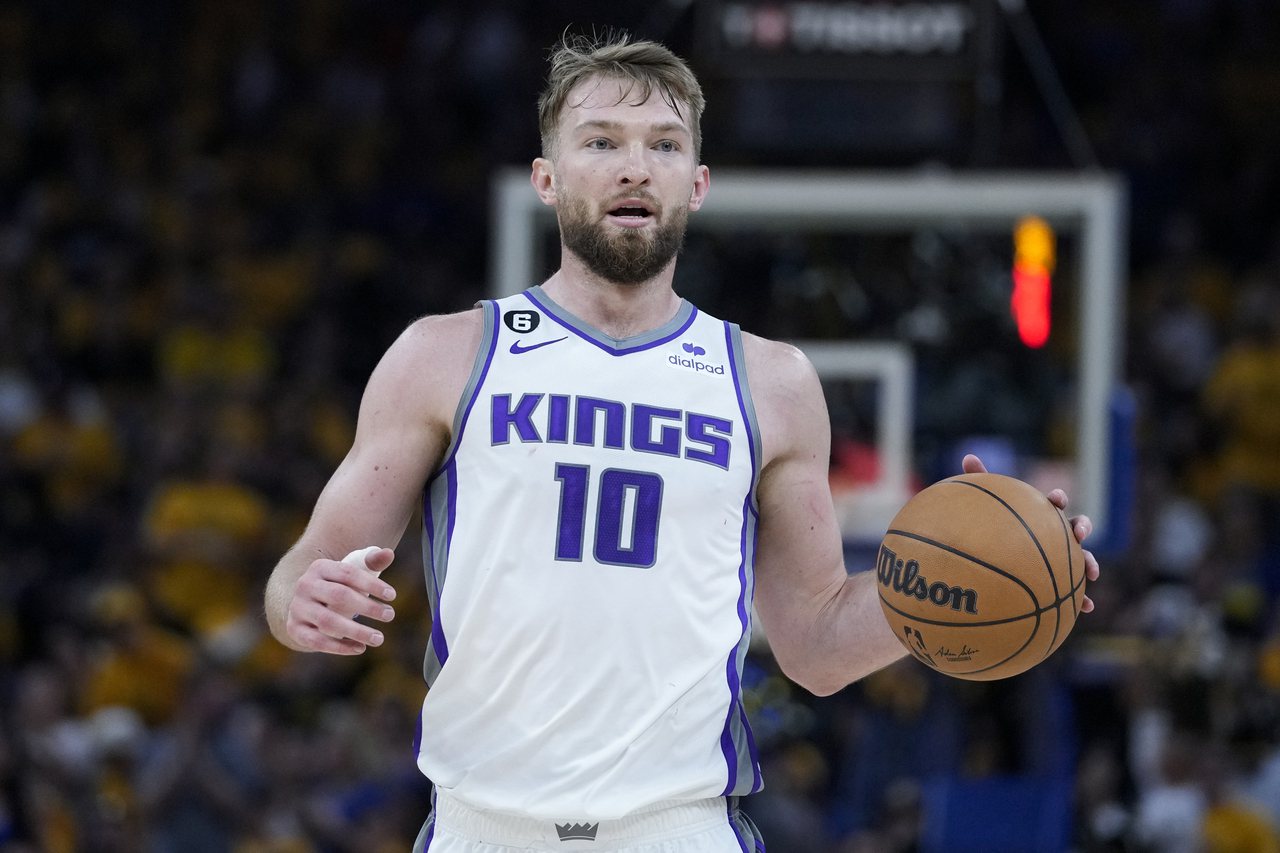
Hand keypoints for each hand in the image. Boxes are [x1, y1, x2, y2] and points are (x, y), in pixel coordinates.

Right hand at [284, 546, 397, 653]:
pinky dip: (339, 647)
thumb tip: (389, 553)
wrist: (306, 604)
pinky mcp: (294, 629)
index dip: (372, 584)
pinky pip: (317, 641)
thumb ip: (371, 561)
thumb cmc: (339, 585)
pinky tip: (360, 648)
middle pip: (339, 596)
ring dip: (356, 631)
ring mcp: (297, 608)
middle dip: (367, 606)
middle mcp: (305, 585)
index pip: (348, 573)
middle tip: (390, 615)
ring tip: (379, 638)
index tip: (392, 596)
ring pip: (327, 622)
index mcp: (320, 567)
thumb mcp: (353, 571)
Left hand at [962, 454, 1100, 612]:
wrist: (997, 558)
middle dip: (1082, 527)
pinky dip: (1082, 599)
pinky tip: (1086, 609)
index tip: (1055, 499)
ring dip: (1090, 563)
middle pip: (1075, 527)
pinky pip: (1075, 591)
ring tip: (1091, 573)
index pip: (1054, 503)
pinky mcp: (1060, 580)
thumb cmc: (994, 526)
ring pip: (1083, 558)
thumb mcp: (985, 505)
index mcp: (1042, 515)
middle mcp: (1056, 534)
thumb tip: (967, 455)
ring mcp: (1062, 557)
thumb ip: (980, 480)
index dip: (1057, 499)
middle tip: (1079, 532)